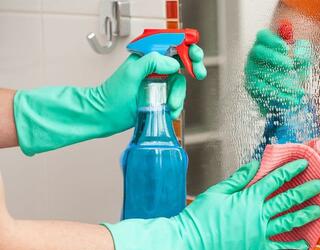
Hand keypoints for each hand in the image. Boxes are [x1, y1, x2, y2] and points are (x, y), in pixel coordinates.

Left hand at [14, 45, 205, 155]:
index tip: (194, 57)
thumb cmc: (112, 95)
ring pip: (180, 85)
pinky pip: (175, 99)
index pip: (172, 46)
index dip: (187, 49)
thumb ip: (151, 62)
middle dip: (193, 67)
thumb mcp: (131, 73)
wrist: (104, 117)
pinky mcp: (160, 99)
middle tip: (199, 74)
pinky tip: (170, 112)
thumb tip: (173, 63)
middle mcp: (155, 69)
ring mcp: (159, 84)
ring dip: (180, 95)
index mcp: (148, 57)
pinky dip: (176, 106)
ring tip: (171, 106)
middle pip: (182, 63)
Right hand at [175, 159, 319, 249]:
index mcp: (249, 198)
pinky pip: (278, 248)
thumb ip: (239, 178)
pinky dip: (292, 247)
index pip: (275, 180)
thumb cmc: (201, 216)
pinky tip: (303, 245)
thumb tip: (254, 165)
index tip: (303, 164)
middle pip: (287, 200)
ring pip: (288, 223)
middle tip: (318, 185)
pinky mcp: (255, 248)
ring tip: (318, 211)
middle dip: (305, 191)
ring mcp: (258, 233)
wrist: (191, 241)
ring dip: (304, 216)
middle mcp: (258, 215)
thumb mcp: (219, 191)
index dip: (291, 170)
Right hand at [245, 29, 311, 115]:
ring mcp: (250, 70)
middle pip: (258, 51)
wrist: (290, 94)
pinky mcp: (251, 86)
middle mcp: (254, 56)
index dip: (272, 40)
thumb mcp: (304, 59)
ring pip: (263, 72)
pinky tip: (292, 98)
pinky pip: (263, 89)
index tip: (286, 47)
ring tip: (297, 88)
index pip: (262, 36)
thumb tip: (296, 55)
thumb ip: (303, 52)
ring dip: (282, 79)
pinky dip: (279, 94)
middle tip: (290, 64)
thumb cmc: (296, 70)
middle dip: (274, 57)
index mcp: (266, 44)